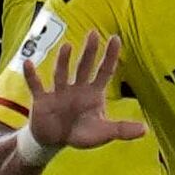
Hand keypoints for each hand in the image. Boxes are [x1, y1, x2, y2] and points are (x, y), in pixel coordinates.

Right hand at [25, 30, 147, 152]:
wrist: (53, 141)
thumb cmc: (80, 133)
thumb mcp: (102, 133)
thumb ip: (122, 130)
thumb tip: (145, 130)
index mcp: (93, 93)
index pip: (104, 71)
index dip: (110, 56)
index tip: (115, 38)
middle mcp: (76, 88)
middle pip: (84, 67)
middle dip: (89, 52)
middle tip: (93, 33)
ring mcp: (59, 92)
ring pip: (61, 73)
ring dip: (64, 61)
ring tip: (67, 47)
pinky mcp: (42, 99)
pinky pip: (36, 85)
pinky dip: (32, 75)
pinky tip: (29, 63)